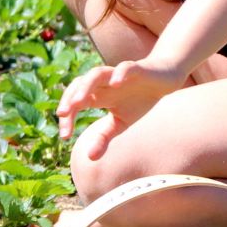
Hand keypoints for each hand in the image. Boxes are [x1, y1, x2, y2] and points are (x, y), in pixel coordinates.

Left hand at [56, 60, 181, 159]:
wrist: (164, 80)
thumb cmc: (138, 100)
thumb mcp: (120, 123)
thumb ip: (104, 137)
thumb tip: (90, 158)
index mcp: (98, 95)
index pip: (76, 102)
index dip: (68, 117)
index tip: (64, 136)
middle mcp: (104, 83)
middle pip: (79, 84)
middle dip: (69, 98)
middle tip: (62, 114)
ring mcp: (118, 74)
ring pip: (96, 73)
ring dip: (86, 86)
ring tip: (79, 101)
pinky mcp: (137, 69)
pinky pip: (126, 68)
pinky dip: (119, 74)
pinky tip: (115, 84)